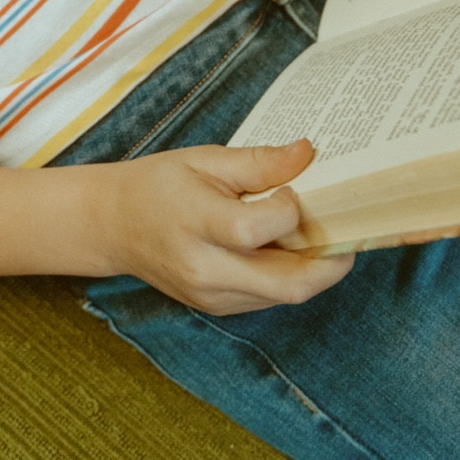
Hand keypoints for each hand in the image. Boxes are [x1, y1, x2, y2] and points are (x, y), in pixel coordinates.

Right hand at [100, 139, 353, 314]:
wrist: (114, 225)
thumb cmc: (159, 184)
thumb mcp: (204, 159)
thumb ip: (259, 162)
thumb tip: (308, 152)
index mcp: (196, 224)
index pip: (257, 228)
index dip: (290, 208)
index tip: (290, 188)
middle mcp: (206, 270)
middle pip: (290, 284)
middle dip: (331, 260)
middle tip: (344, 229)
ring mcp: (212, 296)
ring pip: (286, 295)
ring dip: (312, 268)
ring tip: (312, 233)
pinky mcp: (218, 307)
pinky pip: (269, 298)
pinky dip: (287, 274)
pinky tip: (283, 248)